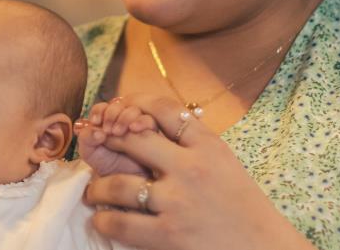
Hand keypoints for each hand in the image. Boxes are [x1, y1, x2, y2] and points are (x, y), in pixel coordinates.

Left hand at [77, 98, 157, 177]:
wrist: (125, 186)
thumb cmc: (107, 167)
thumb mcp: (89, 153)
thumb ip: (86, 138)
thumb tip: (96, 130)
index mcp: (106, 121)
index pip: (103, 107)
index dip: (99, 110)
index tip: (95, 121)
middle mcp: (122, 120)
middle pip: (119, 104)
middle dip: (112, 113)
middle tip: (107, 130)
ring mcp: (138, 125)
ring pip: (135, 110)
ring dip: (125, 116)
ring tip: (118, 133)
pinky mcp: (152, 132)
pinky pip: (150, 120)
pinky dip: (142, 121)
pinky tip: (135, 129)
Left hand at [80, 95, 313, 249]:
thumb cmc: (245, 209)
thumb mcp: (225, 164)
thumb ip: (193, 146)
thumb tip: (150, 127)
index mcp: (209, 146)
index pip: (164, 109)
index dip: (134, 104)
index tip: (120, 110)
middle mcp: (191, 168)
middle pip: (132, 139)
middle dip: (109, 142)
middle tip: (98, 151)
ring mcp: (178, 202)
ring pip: (117, 184)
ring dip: (98, 188)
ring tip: (94, 192)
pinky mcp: (168, 235)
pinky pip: (120, 222)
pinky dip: (105, 219)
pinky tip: (104, 219)